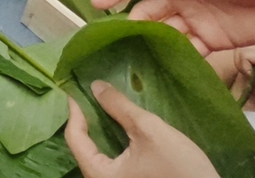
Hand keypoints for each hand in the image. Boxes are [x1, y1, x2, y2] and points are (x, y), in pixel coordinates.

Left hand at [66, 81, 221, 177]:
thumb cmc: (178, 168)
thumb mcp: (149, 131)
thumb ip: (120, 108)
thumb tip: (96, 87)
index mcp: (100, 175)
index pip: (76, 138)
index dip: (75, 111)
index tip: (76, 89)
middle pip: (84, 147)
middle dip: (88, 119)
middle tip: (92, 94)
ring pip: (99, 154)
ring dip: (101, 130)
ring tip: (106, 105)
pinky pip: (112, 161)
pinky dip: (113, 142)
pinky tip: (122, 127)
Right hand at [91, 0, 254, 53]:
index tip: (96, 3)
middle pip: (146, 10)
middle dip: (126, 21)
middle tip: (107, 39)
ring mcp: (195, 20)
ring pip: (163, 32)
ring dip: (146, 42)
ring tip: (127, 57)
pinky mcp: (212, 40)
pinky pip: (187, 50)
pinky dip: (173, 57)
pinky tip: (160, 67)